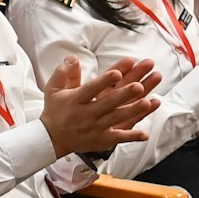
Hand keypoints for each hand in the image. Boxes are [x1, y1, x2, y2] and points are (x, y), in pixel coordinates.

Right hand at [39, 57, 160, 158]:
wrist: (51, 138)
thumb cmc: (55, 110)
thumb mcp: (53, 89)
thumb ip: (64, 72)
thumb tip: (73, 57)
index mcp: (76, 99)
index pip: (91, 88)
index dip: (104, 81)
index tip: (117, 73)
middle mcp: (86, 114)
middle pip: (108, 103)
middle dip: (124, 94)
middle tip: (139, 86)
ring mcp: (95, 128)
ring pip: (116, 119)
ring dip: (132, 111)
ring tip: (147, 102)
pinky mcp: (101, 140)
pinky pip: (118, 138)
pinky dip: (132, 137)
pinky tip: (145, 133)